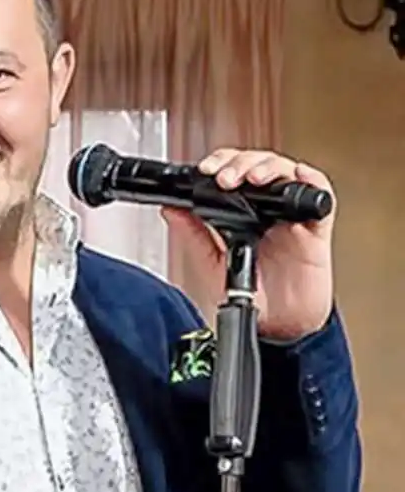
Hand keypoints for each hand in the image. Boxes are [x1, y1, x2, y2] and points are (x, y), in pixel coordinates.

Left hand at [162, 148, 336, 340]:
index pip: (235, 172)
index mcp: (243, 214)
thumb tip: (171, 209)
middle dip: (240, 164)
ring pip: (287, 172)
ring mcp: (292, 217)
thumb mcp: (211, 264)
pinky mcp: (316, 229)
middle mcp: (268, 210)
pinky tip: (297, 177)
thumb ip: (193, 235)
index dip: (222, 163)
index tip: (205, 171)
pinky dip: (310, 182)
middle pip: (260, 165)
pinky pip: (320, 196)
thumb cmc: (250, 296)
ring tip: (251, 178)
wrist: (276, 328)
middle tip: (224, 178)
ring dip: (268, 168)